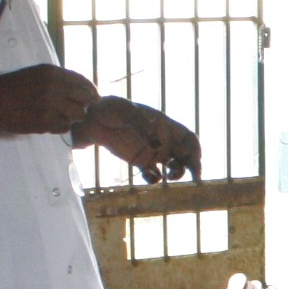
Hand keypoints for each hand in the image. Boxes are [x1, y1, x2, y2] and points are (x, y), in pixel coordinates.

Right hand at [0, 64, 99, 138]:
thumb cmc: (9, 88)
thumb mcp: (34, 75)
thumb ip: (56, 79)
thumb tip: (80, 89)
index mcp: (51, 72)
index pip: (82, 81)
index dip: (91, 91)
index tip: (93, 98)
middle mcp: (54, 86)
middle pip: (85, 99)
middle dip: (83, 105)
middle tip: (76, 109)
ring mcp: (51, 105)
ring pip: (78, 114)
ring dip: (72, 117)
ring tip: (59, 116)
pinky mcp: (45, 122)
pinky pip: (65, 127)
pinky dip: (60, 127)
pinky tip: (50, 123)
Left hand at [73, 96, 202, 181]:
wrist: (92, 118)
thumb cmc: (110, 109)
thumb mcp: (125, 112)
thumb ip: (141, 126)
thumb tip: (159, 145)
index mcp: (164, 126)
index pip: (188, 138)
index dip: (195, 149)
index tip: (195, 161)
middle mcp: (162, 140)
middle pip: (186, 155)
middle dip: (193, 166)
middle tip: (194, 179)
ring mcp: (152, 152)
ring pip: (174, 166)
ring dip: (177, 174)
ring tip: (168, 178)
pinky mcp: (140, 162)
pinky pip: (154, 175)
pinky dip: (155, 180)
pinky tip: (150, 178)